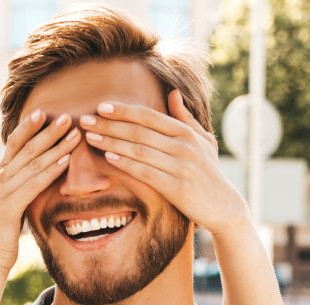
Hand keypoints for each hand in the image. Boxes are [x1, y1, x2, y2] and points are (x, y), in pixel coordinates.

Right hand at [0, 109, 80, 273]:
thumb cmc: (4, 232)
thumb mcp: (13, 204)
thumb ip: (22, 187)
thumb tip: (39, 175)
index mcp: (2, 175)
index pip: (15, 144)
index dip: (29, 127)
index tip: (46, 111)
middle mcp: (1, 179)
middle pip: (26, 149)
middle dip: (48, 131)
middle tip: (68, 115)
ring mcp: (3, 192)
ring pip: (32, 164)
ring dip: (55, 147)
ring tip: (73, 134)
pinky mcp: (9, 208)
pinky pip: (33, 185)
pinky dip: (50, 172)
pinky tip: (65, 162)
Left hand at [78, 90, 250, 237]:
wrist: (223, 205)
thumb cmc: (208, 172)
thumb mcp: (203, 141)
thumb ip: (185, 118)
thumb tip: (172, 93)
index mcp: (186, 132)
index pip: (149, 116)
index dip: (123, 111)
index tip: (101, 107)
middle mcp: (183, 146)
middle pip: (139, 131)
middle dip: (109, 125)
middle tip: (85, 121)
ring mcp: (180, 166)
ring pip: (139, 150)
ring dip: (112, 143)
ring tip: (90, 137)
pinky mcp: (176, 187)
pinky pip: (146, 172)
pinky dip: (127, 163)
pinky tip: (108, 158)